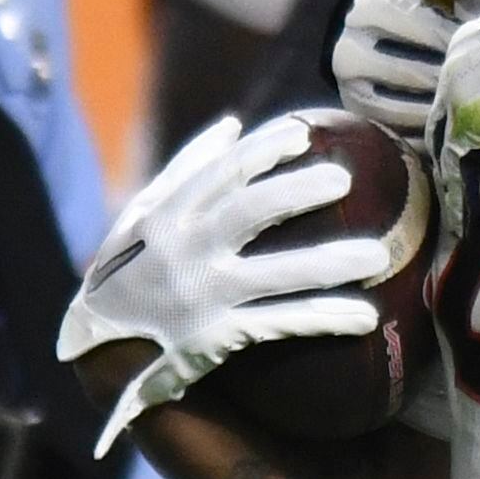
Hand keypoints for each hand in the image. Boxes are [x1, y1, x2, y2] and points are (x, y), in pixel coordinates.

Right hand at [58, 114, 394, 449]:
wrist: (101, 353)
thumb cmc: (128, 273)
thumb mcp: (142, 218)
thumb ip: (187, 171)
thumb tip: (234, 125)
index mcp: (166, 217)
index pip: (220, 174)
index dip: (263, 150)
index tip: (304, 134)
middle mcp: (185, 252)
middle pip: (250, 213)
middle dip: (298, 192)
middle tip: (344, 178)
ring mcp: (205, 297)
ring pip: (276, 275)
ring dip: (330, 263)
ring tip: (378, 255)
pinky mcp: (220, 338)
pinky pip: (281, 324)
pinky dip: (324, 319)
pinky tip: (364, 317)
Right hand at [330, 0, 468, 140]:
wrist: (388, 34)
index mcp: (366, 8)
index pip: (413, 22)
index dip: (450, 33)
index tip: (477, 41)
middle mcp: (347, 51)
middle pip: (406, 70)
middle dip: (447, 75)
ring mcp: (350, 90)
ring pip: (398, 108)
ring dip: (437, 108)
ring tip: (468, 106)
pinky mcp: (361, 121)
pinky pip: (394, 135)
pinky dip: (424, 135)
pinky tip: (451, 128)